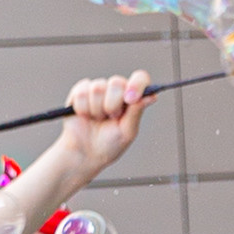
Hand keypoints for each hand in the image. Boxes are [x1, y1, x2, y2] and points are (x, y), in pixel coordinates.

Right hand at [53, 72, 151, 187]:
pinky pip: (82, 91)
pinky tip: (85, 116)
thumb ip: (136, 112)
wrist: (85, 155)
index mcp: (132, 98)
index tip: (130, 99)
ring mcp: (98, 89)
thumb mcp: (127, 132)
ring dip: (96, 109)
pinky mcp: (80, 91)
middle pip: (117, 82)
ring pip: (97, 87)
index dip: (136, 85)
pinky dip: (83, 108)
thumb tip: (152, 96)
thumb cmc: (109, 145)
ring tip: (97, 119)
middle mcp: (116, 91)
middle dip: (112, 104)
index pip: (139, 79)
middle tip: (111, 118)